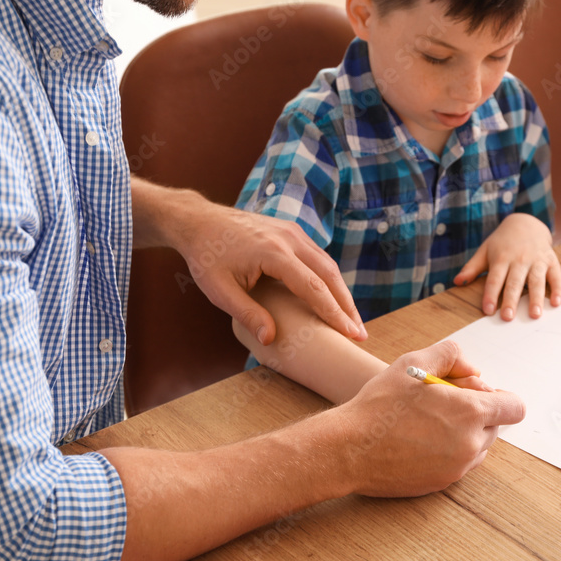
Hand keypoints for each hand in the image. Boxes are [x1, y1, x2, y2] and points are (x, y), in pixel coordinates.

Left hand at [179, 198, 365, 344]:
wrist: (200, 221)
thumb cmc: (206, 257)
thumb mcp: (219, 290)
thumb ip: (247, 314)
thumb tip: (272, 339)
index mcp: (274, 253)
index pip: (313, 288)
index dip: (333, 313)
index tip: (350, 334)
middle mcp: (289, 239)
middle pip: (330, 275)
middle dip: (347, 306)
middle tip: (360, 333)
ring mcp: (292, 232)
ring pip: (327, 264)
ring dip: (341, 292)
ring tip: (351, 320)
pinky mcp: (291, 232)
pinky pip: (318, 256)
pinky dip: (329, 279)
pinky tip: (333, 297)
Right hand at [337, 340, 524, 497]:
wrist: (350, 449)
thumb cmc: (379, 405)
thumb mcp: (412, 363)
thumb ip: (450, 354)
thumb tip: (472, 368)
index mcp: (470, 412)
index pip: (514, 407)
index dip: (500, 397)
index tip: (479, 393)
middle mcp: (470, 443)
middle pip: (495, 426)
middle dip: (477, 413)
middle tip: (443, 403)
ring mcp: (457, 467)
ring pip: (478, 447)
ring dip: (464, 433)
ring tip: (429, 422)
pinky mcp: (442, 483)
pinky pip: (459, 464)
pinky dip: (448, 451)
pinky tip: (420, 440)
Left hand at [453, 213, 560, 319]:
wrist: (526, 223)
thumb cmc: (502, 242)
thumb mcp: (485, 250)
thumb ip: (472, 267)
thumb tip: (456, 282)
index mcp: (502, 258)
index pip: (495, 279)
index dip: (491, 295)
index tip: (488, 310)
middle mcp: (520, 260)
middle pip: (515, 282)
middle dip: (511, 300)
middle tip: (508, 318)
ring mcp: (537, 260)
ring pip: (537, 280)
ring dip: (536, 298)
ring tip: (535, 314)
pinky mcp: (551, 260)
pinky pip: (556, 275)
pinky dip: (558, 288)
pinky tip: (557, 302)